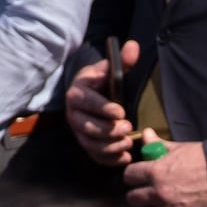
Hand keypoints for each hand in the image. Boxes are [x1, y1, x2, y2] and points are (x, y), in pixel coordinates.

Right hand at [66, 46, 141, 167]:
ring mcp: (78, 131)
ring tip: (128, 143)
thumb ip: (123, 61)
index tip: (121, 111)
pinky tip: (125, 157)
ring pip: (90, 144)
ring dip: (110, 147)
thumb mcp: (111, 69)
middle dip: (108, 130)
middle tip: (129, 128)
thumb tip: (133, 46)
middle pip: (87, 127)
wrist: (90, 94)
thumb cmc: (102, 81)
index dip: (103, 108)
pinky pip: (94, 156)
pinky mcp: (85, 143)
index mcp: (77, 93)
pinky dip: (109, 160)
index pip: (87, 102)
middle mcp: (73, 114)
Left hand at [123, 140, 206, 206]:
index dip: (132, 175)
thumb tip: (145, 134)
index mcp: (156, 171)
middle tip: (141, 194)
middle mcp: (159, 192)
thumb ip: (157, 144)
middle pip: (132, 199)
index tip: (136, 177)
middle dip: (135, 195)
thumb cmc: (203, 158)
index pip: (129, 176)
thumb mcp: (179, 148)